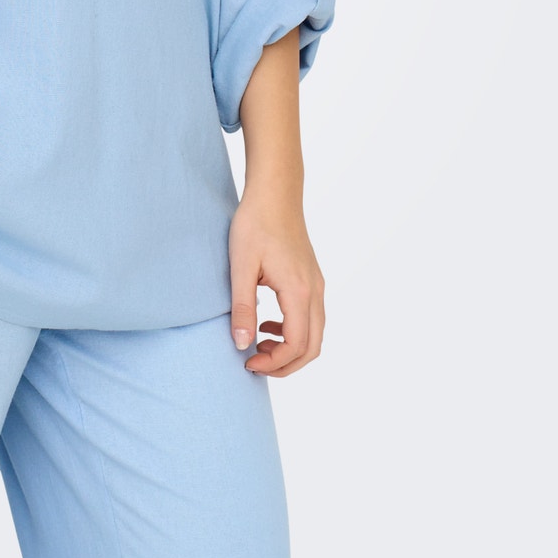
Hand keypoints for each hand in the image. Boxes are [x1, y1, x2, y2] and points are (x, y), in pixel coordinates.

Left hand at [227, 189, 324, 376]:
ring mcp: (317, 284)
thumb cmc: (255, 224)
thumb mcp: (241, 266)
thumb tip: (242, 345)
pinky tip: (266, 322)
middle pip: (313, 346)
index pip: (296, 344)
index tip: (247, 362)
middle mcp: (314, 290)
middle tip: (254, 363)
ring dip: (290, 348)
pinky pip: (311, 317)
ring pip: (315, 333)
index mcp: (298, 290)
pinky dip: (293, 330)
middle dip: (286, 364)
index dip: (274, 363)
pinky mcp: (312, 278)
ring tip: (257, 344)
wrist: (275, 193)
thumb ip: (242, 307)